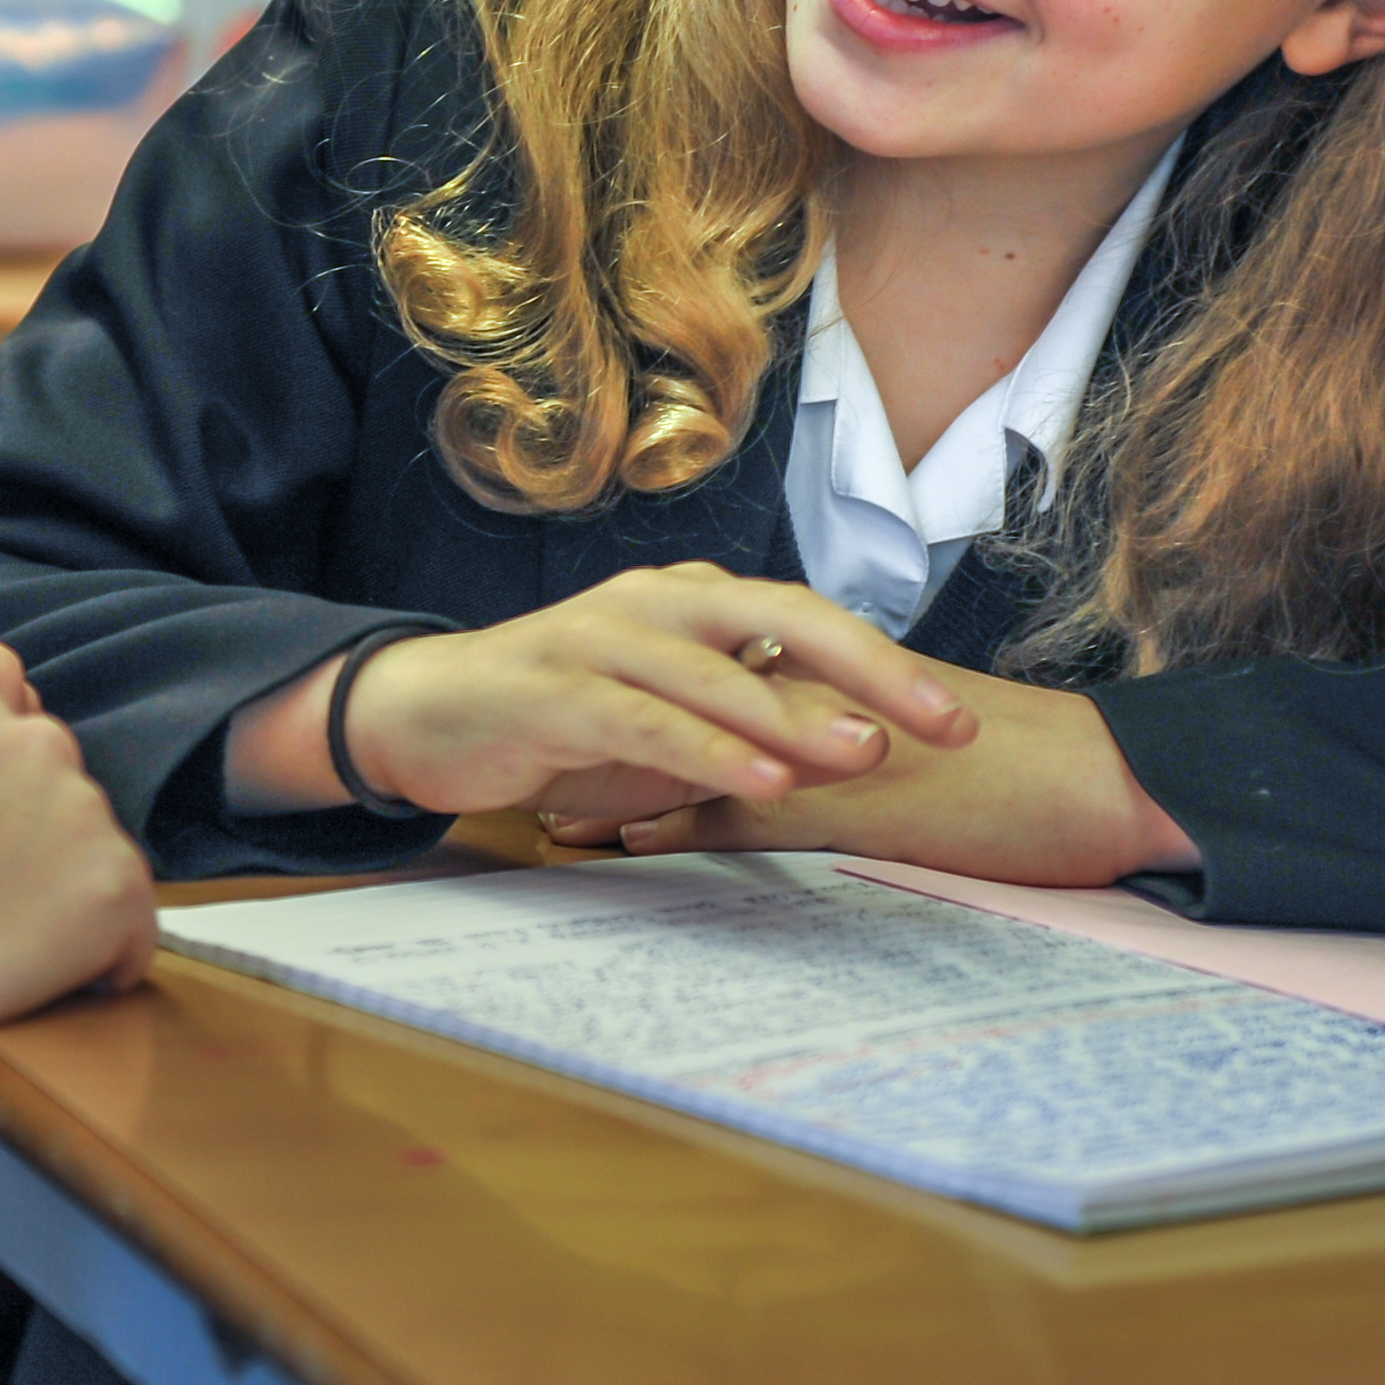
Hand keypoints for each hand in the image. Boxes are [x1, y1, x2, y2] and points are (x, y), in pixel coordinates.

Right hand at [0, 683, 155, 1083]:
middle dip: (35, 866)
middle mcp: (39, 743)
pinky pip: (135, 941)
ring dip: (63, 918)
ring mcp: (84, 816)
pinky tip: (37, 987)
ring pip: (101, 875)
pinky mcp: (115, 892)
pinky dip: (100, 971)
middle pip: (68, 814)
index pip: (19, 769)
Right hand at [223, 564, 976, 820]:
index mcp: (694, 604)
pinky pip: (646, 718)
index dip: (889, 665)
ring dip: (797, 716)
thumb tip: (853, 751)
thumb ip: (749, 730)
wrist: (423, 715)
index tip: (961, 722)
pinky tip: (765, 780)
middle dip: (873, 671)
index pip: (809, 620)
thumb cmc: (561, 721)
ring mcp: (601, 640)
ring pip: (717, 671)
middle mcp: (656, 604)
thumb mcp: (670, 726)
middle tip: (947, 725)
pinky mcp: (554, 690)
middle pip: (784, 617)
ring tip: (869, 753)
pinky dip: (709, 750)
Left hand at [578, 669, 1195, 886]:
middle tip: (543, 761)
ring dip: (621, 783)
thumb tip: (845, 761)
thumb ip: (888, 743)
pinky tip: (618, 840)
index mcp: (854, 682)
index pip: (737, 680)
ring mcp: (835, 750)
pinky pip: (741, 811)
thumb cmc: (1051, 772)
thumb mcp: (951, 748)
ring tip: (551, 811)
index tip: (605, 726)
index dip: (668, 705)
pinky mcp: (849, 805)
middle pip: (697, 708)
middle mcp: (832, 700)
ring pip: (703, 755)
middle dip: (620, 739)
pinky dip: (672, 823)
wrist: (1117, 784)